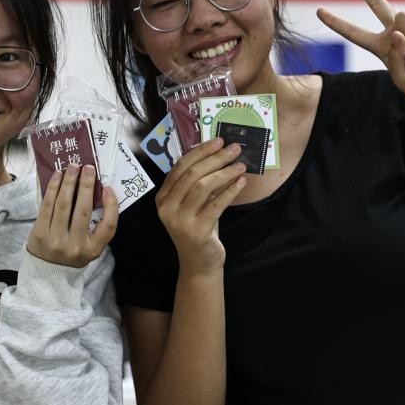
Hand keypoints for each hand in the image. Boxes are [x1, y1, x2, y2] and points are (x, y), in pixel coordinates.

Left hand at [27, 164, 117, 267]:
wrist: (46, 273)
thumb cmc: (73, 253)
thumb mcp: (91, 246)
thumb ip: (97, 225)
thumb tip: (99, 191)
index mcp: (93, 249)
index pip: (108, 226)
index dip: (111, 205)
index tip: (108, 188)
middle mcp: (75, 246)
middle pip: (83, 210)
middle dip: (86, 185)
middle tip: (88, 167)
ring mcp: (56, 240)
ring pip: (64, 204)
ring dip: (68, 182)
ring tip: (72, 167)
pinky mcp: (40, 233)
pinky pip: (47, 205)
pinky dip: (53, 188)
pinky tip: (57, 176)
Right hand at [154, 138, 246, 274]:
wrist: (199, 263)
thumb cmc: (198, 228)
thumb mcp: (193, 204)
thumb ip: (197, 183)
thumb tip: (218, 154)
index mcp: (163, 197)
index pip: (180, 167)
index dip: (200, 151)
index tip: (219, 141)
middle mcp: (167, 207)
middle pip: (192, 174)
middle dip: (215, 158)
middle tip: (234, 149)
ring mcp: (180, 220)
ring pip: (202, 186)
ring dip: (224, 173)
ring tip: (240, 166)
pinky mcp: (196, 231)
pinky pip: (216, 205)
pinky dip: (230, 191)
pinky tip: (241, 183)